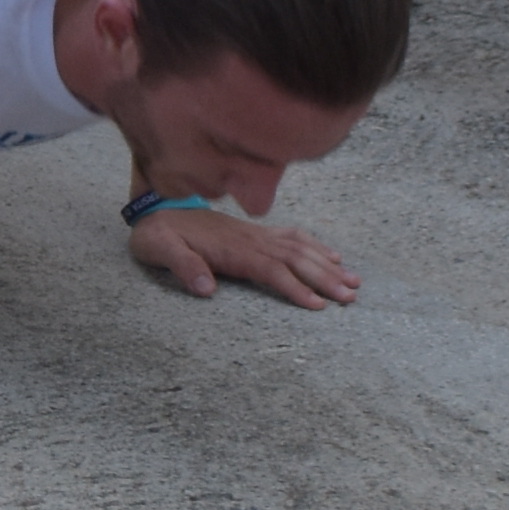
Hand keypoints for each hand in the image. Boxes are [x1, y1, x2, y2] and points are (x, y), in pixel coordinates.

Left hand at [130, 205, 360, 310]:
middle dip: (325, 277)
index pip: (271, 269)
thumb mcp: (159, 250)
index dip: (295, 286)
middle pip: (295, 258)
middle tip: (350, 296)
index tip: (318, 304)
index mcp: (231, 248)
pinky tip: (333, 256)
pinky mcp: (255, 232)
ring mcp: (255, 234)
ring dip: (328, 263)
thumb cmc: (157, 233)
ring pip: (300, 247)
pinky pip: (293, 236)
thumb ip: (183, 266)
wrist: (154, 206)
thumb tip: (206, 288)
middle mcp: (250, 239)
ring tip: (354, 280)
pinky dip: (316, 245)